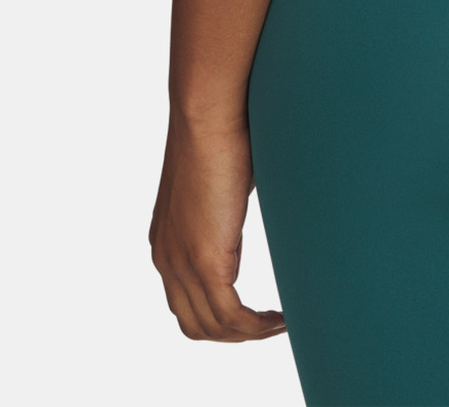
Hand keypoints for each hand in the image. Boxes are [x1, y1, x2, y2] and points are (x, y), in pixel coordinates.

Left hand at [149, 112, 286, 342]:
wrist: (207, 113)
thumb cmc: (220, 131)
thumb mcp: (220, 182)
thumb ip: (225, 205)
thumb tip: (245, 198)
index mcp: (166, 241)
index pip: (185, 301)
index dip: (218, 316)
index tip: (253, 313)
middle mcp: (166, 259)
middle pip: (195, 325)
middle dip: (233, 335)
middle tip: (270, 326)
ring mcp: (182, 263)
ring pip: (213, 327)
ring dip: (249, 334)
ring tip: (282, 324)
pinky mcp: (206, 261)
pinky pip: (232, 316)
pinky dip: (258, 326)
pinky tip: (282, 319)